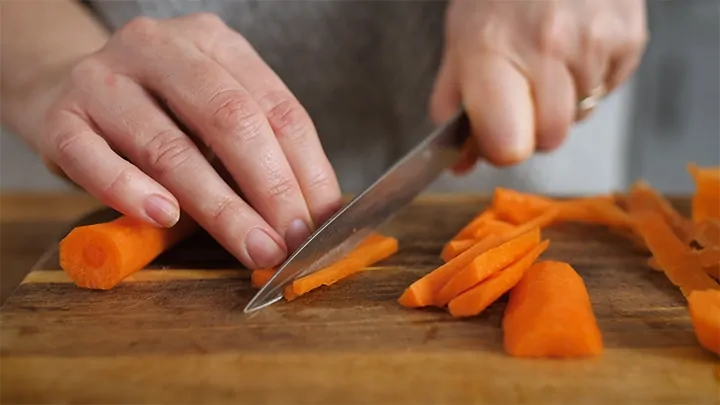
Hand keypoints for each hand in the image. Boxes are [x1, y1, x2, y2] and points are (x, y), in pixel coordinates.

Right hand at [27, 13, 341, 268]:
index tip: (323, 218)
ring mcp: (104, 78)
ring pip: (169, 146)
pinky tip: (165, 218)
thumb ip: (253, 154)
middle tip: (293, 240)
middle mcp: (160, 48)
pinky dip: (131, 191)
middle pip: (229, 119)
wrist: (63, 91)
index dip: (307, 167)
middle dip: (270, 188)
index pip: (276, 106)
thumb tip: (306, 218)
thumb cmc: (158, 113)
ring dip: (219, 207)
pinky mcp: (59, 116)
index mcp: (213, 42)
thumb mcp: (211, 114)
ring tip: (252, 246)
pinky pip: (94, 159)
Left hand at [430, 0, 648, 171]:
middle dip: (535, 125)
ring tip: (550, 57)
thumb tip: (462, 164)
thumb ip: (455, 105)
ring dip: (564, 100)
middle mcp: (545, 48)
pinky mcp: (628, 39)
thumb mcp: (461, 40)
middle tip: (525, 88)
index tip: (497, 133)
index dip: (502, 147)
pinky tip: (576, 46)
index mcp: (492, 52)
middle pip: (549, 140)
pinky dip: (592, 78)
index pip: (508, 144)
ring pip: (581, 117)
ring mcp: (593, 43)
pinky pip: (609, 90)